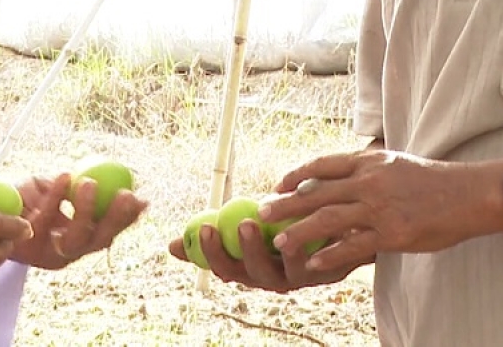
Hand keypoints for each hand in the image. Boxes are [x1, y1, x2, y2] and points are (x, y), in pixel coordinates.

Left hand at [9, 173, 147, 269]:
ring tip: (89, 182)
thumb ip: (88, 190)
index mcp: (78, 242)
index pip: (109, 233)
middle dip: (115, 220)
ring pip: (75, 238)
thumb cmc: (28, 196)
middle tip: (125, 193)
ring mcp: (46, 253)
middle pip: (98, 241)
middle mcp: (66, 254)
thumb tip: (127, 181)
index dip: (128, 220)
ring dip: (86, 210)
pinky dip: (57, 197)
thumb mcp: (60, 191)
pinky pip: (46, 219)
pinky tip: (64, 176)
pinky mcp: (25, 246)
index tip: (142, 200)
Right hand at [166, 211, 361, 292]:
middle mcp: (272, 279)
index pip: (223, 268)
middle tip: (239, 225)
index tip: (204, 228)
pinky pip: (317, 263)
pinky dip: (306, 245)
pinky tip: (302, 226)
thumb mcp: (245, 226)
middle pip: (251, 275)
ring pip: (284, 272)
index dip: (211, 253)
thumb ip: (214, 234)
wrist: (332, 225)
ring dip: (275, 250)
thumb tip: (170, 247)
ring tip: (263, 223)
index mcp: (248, 270)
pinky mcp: (328, 271)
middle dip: (244, 252)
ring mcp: (300, 277)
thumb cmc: (280, 226)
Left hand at [256, 150, 502, 272]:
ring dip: (299, 232)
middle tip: (262, 213)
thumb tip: (334, 179)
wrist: (468, 194)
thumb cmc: (431, 180)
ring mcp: (379, 208)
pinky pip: (353, 246)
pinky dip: (329, 256)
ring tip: (279, 242)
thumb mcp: (394, 163)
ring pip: (328, 220)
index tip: (278, 184)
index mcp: (369, 161)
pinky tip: (312, 263)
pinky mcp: (392, 233)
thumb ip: (365, 170)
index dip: (296, 175)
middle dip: (286, 204)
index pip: (322, 165)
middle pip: (316, 192)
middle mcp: (369, 181)